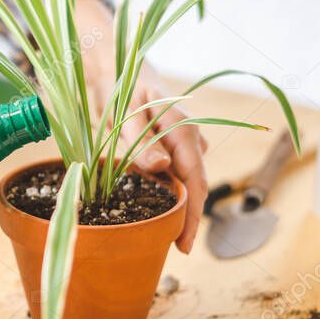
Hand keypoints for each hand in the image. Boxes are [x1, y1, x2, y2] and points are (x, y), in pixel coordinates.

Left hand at [118, 66, 208, 253]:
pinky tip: (155, 205)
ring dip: (173, 205)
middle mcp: (192, 140)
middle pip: (194, 187)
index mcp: (184, 131)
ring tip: (159, 230)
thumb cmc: (124, 91)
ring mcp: (187, 144)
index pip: (196, 182)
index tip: (184, 243)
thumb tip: (162, 168)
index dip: (192, 215)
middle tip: (171, 247)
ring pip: (184, 182)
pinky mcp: (176, 147)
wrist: (124, 71)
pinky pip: (176, 174)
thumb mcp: (126, 115)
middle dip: (185, 218)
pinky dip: (167, 190)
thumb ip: (141, 141)